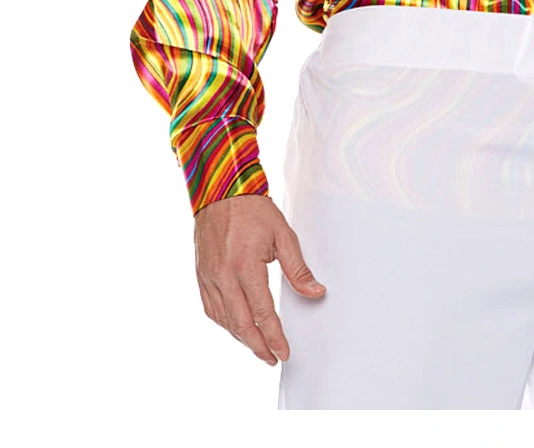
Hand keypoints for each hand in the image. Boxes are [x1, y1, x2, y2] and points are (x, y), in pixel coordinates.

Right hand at [193, 192, 325, 364]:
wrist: (221, 191)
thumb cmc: (251, 209)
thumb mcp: (282, 234)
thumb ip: (298, 268)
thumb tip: (315, 292)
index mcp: (246, 266)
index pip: (262, 312)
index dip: (274, 336)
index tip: (284, 351)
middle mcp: (223, 276)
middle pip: (241, 324)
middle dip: (258, 346)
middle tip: (272, 358)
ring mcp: (209, 278)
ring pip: (224, 321)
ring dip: (242, 338)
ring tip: (258, 347)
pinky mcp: (201, 276)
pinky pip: (211, 310)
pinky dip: (225, 324)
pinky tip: (236, 327)